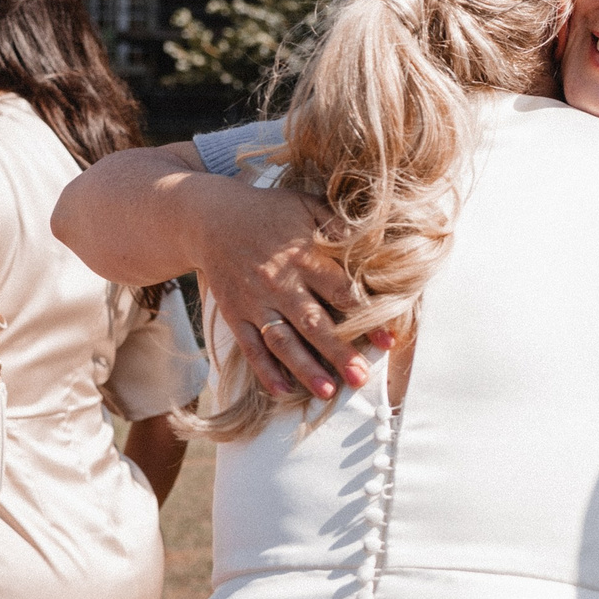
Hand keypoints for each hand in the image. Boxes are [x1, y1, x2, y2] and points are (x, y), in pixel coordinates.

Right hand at [193, 178, 377, 401]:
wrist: (209, 218)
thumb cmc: (270, 212)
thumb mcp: (307, 205)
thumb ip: (338, 223)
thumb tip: (375, 241)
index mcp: (303, 256)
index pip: (340, 291)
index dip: (366, 317)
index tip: (388, 341)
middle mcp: (279, 283)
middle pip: (313, 323)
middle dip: (338, 352)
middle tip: (361, 378)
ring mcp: (254, 302)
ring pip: (282, 341)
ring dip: (305, 368)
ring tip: (328, 392)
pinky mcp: (234, 314)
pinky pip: (250, 347)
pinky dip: (265, 370)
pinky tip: (283, 391)